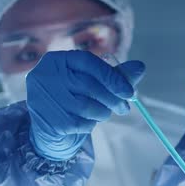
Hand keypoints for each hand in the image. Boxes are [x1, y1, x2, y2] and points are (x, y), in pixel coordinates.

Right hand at [26, 50, 144, 160]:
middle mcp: (45, 76)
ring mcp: (44, 98)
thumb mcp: (93, 82)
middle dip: (113, 98)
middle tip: (124, 108)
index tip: (129, 91)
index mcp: (57, 60)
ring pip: (87, 106)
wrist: (50, 125)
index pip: (88, 62)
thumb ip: (115, 75)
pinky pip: (80, 123)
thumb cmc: (74, 97)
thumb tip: (140, 67)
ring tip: (104, 113)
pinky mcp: (49, 120)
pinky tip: (87, 121)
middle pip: (89, 85)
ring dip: (103, 112)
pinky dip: (90, 124)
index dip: (112, 76)